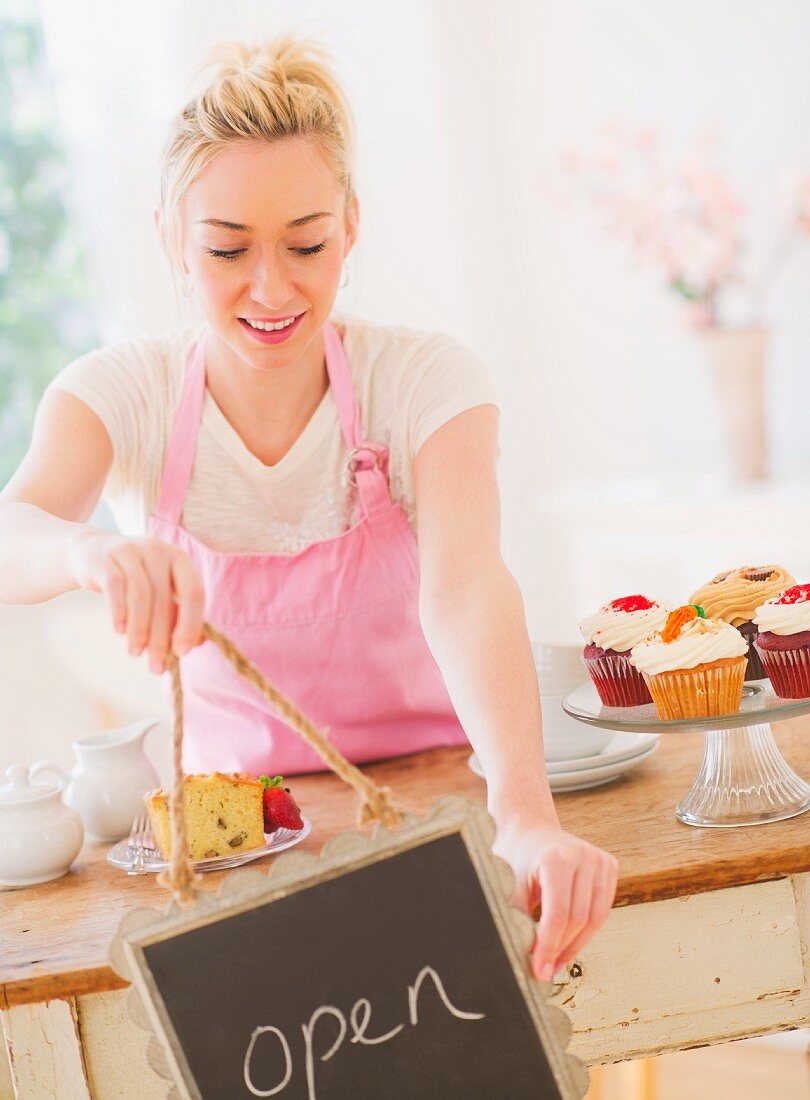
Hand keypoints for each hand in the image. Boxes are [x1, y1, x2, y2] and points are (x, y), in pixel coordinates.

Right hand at [69, 530, 204, 672]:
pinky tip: (119, 631)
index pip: (194, 592)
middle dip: (160, 636)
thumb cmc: (135, 578)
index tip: (182, 653)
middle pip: (164, 599)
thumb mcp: (159, 591)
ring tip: (135, 652)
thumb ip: (178, 615)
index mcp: (179, 558)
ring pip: (140, 595)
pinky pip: (115, 587)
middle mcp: (158, 551)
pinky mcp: (105, 559)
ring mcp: (131, 551)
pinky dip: (119, 611)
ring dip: (139, 628)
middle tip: (156, 665)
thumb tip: (197, 644)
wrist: (93, 553)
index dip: (190, 624)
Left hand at [493, 819, 617, 980]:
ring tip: (556, 961)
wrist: (531, 829)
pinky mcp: (609, 866)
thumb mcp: (508, 884)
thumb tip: (518, 957)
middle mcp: (583, 856)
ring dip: (575, 945)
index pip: (558, 914)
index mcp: (556, 859)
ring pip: (595, 919)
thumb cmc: (516, 857)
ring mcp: (599, 860)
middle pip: (578, 919)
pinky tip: (568, 941)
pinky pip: (602, 910)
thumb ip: (515, 918)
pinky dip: (586, 930)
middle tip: (544, 969)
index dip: (548, 946)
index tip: (539, 970)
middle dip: (560, 949)